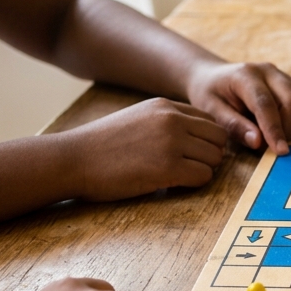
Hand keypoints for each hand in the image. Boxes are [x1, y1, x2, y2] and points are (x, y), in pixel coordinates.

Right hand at [66, 98, 227, 201]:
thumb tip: (195, 139)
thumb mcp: (137, 119)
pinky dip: (193, 184)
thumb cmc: (101, 145)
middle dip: (209, 155)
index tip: (191, 154)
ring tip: (178, 177)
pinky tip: (172, 185)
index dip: (205, 140)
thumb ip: (166, 122)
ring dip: (202, 171)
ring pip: (215, 158)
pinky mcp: (168, 168)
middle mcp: (172, 120)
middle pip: (219, 138)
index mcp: (165, 106)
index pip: (209, 121)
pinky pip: (203, 177)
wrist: (72, 159)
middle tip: (189, 168)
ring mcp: (172, 143)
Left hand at [186, 61, 290, 154]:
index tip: (280, 152)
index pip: (265, 103)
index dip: (274, 129)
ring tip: (279, 137)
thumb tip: (258, 142)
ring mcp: (285, 76)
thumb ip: (234, 126)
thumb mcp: (212, 111)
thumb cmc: (211, 95)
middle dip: (289, 130)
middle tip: (274, 147)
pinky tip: (288, 129)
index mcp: (245, 75)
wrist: (215, 77)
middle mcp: (269, 71)